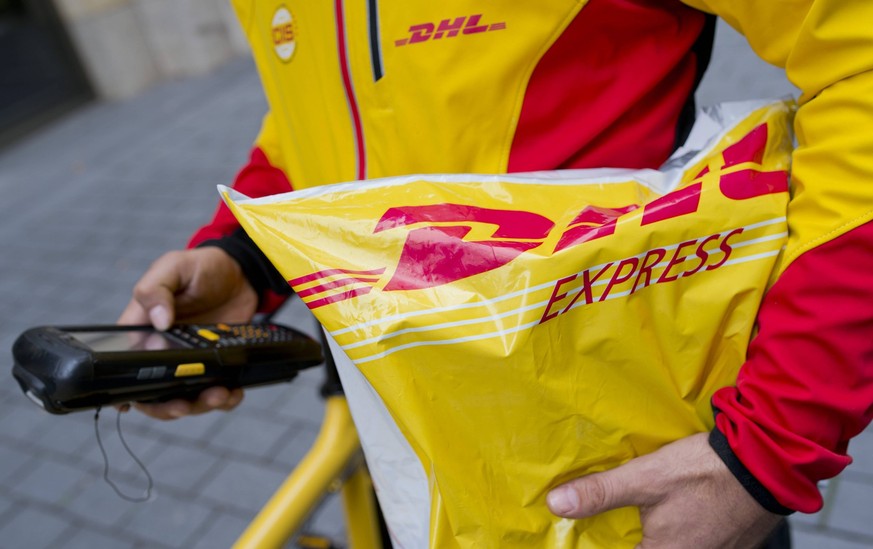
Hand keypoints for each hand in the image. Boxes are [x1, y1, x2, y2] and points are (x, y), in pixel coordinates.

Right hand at [117, 246, 256, 418]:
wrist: (241, 273)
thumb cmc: (201, 267)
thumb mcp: (174, 266)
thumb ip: (157, 289)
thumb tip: (158, 321)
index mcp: (142, 329)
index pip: (124, 365)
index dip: (127, 389)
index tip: (136, 402)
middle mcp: (162, 350)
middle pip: (154, 392)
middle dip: (167, 406)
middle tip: (185, 405)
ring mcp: (190, 360)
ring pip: (185, 397)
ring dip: (199, 405)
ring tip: (219, 395)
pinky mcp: (215, 364)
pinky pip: (215, 390)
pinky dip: (224, 399)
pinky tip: (233, 393)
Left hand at [546, 433, 782, 548]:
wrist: (767, 462)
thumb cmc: (705, 473)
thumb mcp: (646, 478)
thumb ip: (601, 493)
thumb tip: (557, 505)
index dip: (599, 544)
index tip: (585, 534)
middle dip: (626, 537)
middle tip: (607, 521)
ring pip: (668, 546)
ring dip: (650, 534)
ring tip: (637, 514)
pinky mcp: (729, 543)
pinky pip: (692, 542)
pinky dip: (675, 531)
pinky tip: (669, 512)